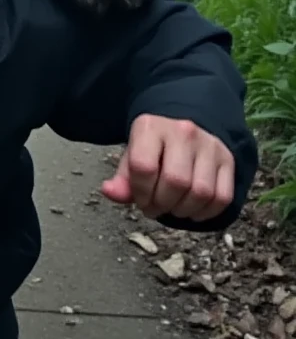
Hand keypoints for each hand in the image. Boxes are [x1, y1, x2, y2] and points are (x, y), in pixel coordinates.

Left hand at [101, 113, 234, 220]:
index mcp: (151, 127)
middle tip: (156, 208)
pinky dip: (206, 212)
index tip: (140, 199)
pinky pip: (222, 197)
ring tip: (173, 207)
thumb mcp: (132, 156)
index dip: (140, 193)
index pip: (144, 167)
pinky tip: (192, 209)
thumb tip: (110, 193)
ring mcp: (209, 144)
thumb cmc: (153, 148)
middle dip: (162, 204)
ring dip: (183, 211)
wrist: (183, 125)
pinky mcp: (228, 159)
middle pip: (176, 182)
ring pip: (201, 192)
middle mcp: (183, 131)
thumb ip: (122, 179)